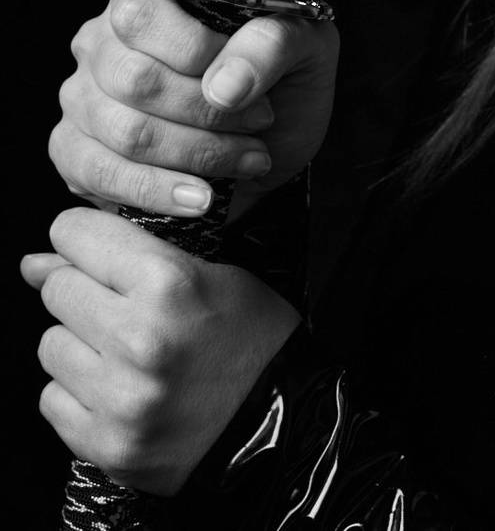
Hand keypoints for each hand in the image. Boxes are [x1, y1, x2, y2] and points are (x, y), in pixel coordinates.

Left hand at [21, 207, 300, 494]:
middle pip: (57, 288)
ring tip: (124, 350)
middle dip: (82, 288)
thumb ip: (120, 257)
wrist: (281, 422)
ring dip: (79, 342)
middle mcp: (139, 338)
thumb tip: (32, 264)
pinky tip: (118, 388)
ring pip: (50, 344)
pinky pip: (52, 399)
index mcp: (169, 282)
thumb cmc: (250, 335)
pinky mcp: (108, 444)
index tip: (97, 248)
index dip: (85, 236)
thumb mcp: (207, 272)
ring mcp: (120, 398)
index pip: (74, 232)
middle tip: (121, 305)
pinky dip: (78, 391)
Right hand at [50, 0, 339, 216]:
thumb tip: (223, 85)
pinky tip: (202, 198)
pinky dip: (158, 192)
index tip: (253, 87)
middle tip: (261, 125)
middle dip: (208, 114)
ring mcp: (81, 97)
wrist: (270, 140)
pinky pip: (99, 175)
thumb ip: (271, 44)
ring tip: (249, 160)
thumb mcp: (302, 46)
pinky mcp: (74, 151)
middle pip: (136, 80)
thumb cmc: (281, 78)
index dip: (197, 53)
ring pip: (125, 133)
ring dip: (197, 156)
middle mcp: (101, 40)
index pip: (142, 15)